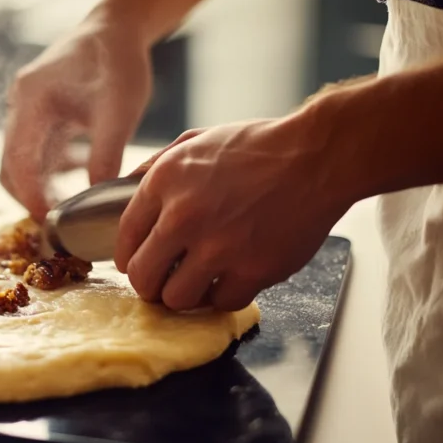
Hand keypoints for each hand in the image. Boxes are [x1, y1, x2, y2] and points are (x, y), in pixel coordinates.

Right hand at [1, 15, 152, 219]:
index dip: (29, 194)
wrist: (120, 27)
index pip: (17, 159)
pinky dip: (54, 173)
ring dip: (42, 187)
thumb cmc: (119, 60)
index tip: (49, 221)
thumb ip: (105, 154)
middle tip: (59, 225)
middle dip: (30, 197)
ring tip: (72, 210)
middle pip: (10, 166)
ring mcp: (29, 112)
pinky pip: (39, 155)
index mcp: (30, 99)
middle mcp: (21, 106)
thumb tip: (97, 199)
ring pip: (22, 163)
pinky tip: (83, 179)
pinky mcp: (43, 117)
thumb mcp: (119, 109)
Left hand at [113, 118, 352, 311]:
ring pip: (176, 299)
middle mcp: (184, 216)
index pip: (125, 238)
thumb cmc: (259, 147)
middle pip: (142, 276)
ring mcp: (218, 247)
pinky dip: (224, 295)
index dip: (127, 257)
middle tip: (161, 284)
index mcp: (165, 182)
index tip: (136, 263)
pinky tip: (230, 279)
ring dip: (184, 296)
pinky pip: (222, 302)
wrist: (317, 156)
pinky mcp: (253, 270)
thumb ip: (156, 166)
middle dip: (148, 285)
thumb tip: (124, 188)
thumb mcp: (196, 140)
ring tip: (196, 284)